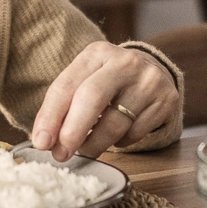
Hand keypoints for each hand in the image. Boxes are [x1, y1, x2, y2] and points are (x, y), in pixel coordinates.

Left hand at [32, 42, 179, 161]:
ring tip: (85, 150)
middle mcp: (124, 62)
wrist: (154, 73)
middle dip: (72, 132)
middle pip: (91, 98)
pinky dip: (121, 142)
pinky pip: (135, 133)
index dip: (50, 116)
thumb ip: (64, 105)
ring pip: (115, 123)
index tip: (41, 142)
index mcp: (96, 53)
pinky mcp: (165, 100)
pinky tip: (116, 136)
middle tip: (61, 154)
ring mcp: (148, 80)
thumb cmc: (109, 82)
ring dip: (94, 144)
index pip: (67, 85)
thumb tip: (44, 140)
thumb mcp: (86, 80)